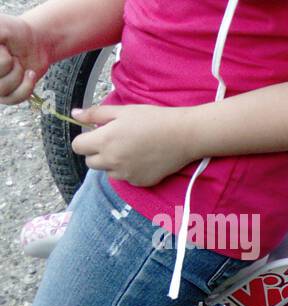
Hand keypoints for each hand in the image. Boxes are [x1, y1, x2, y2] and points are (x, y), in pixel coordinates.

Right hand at [0, 15, 50, 103]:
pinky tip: (29, 74)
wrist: (36, 43)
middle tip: (11, 54)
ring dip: (17, 74)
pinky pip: (13, 99)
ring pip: (1, 89)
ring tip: (19, 62)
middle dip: (7, 63)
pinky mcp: (4, 95)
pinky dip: (26, 86)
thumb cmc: (14, 32)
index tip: (3, 47)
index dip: (2, 57)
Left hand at [70, 104, 198, 186]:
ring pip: (109, 172)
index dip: (84, 139)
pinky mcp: (141, 182)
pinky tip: (143, 159)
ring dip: (113, 163)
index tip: (96, 134)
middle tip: (114, 142)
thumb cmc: (153, 119)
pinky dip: (130, 171)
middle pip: (90, 162)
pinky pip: (127, 178)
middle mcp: (112, 161)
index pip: (77, 147)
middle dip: (97, 152)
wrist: (183, 135)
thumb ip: (95, 114)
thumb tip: (74, 115)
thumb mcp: (122, 111)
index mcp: (104, 141)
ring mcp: (127, 174)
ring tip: (131, 150)